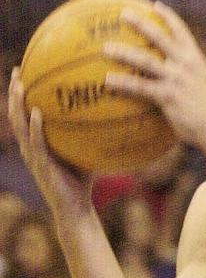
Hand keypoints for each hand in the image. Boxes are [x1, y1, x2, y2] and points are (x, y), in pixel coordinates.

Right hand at [6, 67, 93, 218]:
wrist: (76, 207)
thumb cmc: (83, 179)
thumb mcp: (87, 149)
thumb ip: (94, 131)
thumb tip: (117, 111)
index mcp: (37, 141)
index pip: (25, 112)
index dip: (23, 93)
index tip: (25, 70)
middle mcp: (30, 146)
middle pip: (16, 114)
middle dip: (15, 92)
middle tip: (18, 70)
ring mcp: (32, 156)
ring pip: (19, 125)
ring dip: (18, 105)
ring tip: (19, 86)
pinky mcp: (40, 166)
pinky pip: (35, 143)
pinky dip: (34, 127)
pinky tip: (37, 113)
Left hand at [105, 1, 205, 154]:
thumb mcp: (201, 86)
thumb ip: (186, 78)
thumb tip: (166, 78)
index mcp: (195, 59)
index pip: (182, 31)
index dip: (168, 17)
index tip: (155, 5)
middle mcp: (186, 65)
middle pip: (160, 38)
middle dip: (141, 23)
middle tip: (123, 14)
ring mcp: (177, 79)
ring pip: (145, 61)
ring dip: (124, 53)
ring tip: (106, 48)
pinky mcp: (168, 96)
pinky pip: (140, 87)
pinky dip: (123, 83)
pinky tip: (107, 81)